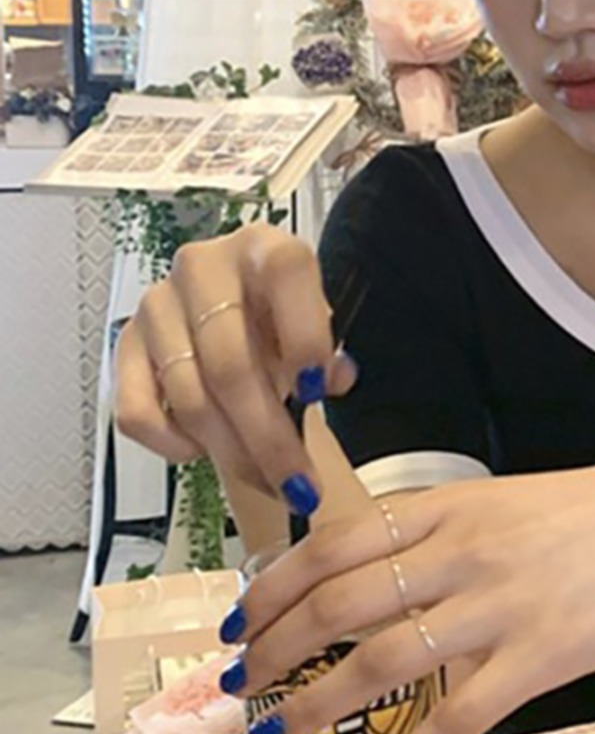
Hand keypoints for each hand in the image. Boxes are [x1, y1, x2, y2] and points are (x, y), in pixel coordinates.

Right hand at [114, 223, 356, 509]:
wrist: (245, 315)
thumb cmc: (286, 322)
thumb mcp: (321, 326)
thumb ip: (329, 354)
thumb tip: (330, 378)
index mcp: (265, 248)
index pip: (285, 275)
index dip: (303, 336)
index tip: (318, 392)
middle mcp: (205, 267)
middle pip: (230, 362)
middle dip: (268, 436)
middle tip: (297, 485)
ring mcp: (158, 304)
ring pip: (189, 396)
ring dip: (231, 453)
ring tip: (269, 482)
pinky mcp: (125, 344)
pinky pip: (137, 411)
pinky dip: (174, 444)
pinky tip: (206, 451)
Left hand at [220, 444, 594, 733]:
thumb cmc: (591, 511)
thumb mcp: (503, 501)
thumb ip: (439, 534)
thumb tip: (367, 572)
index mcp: (448, 507)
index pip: (334, 544)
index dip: (274, 587)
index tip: (239, 622)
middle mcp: (461, 551)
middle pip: (340, 604)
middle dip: (275, 651)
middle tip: (238, 688)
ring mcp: (500, 604)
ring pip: (381, 662)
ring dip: (314, 706)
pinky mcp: (542, 656)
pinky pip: (457, 719)